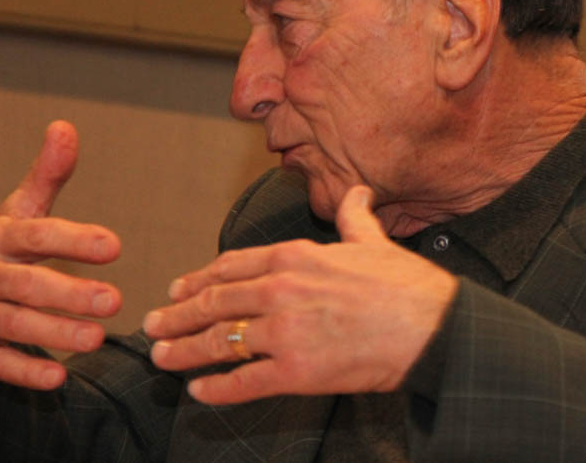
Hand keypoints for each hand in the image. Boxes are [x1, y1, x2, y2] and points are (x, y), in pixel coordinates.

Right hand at [0, 121, 121, 389]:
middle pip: (27, 284)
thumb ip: (46, 177)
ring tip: (97, 339)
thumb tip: (66, 127)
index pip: (36, 235)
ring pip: (15, 325)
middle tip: (114, 301)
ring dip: (56, 334)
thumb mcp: (14, 214)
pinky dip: (26, 373)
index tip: (113, 245)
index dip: (73, 239)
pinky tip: (58, 377)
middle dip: (70, 294)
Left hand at [144, 185, 458, 404]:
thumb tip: (356, 191)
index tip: (178, 289)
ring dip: (184, 352)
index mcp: (294, 256)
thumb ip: (353, 215)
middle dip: (176, 316)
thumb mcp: (373, 240)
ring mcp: (285, 331)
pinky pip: (243, 381)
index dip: (197, 280)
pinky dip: (216, 389)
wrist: (432, 326)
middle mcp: (281, 290)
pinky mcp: (296, 371)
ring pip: (218, 342)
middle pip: (212, 303)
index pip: (229, 267)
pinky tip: (199, 393)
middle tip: (153, 326)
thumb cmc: (405, 284)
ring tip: (163, 359)